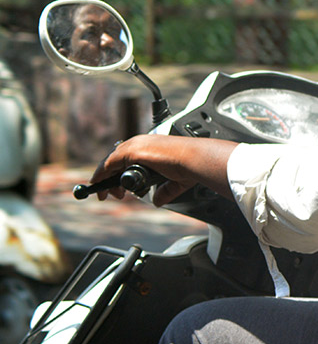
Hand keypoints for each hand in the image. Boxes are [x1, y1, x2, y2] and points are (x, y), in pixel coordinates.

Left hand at [91, 135, 237, 205]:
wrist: (193, 158)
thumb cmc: (189, 165)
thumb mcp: (175, 180)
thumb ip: (165, 191)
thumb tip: (157, 201)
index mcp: (150, 145)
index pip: (126, 157)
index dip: (119, 174)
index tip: (120, 187)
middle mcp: (140, 142)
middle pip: (115, 160)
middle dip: (111, 179)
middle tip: (114, 195)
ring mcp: (133, 146)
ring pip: (109, 163)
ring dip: (104, 179)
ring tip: (105, 194)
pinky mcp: (130, 152)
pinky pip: (107, 165)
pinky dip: (100, 176)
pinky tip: (97, 186)